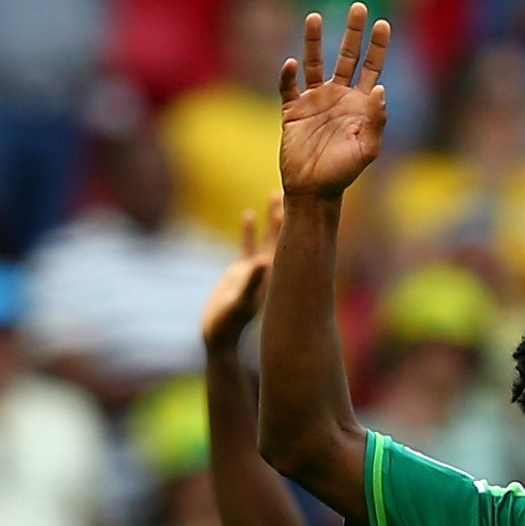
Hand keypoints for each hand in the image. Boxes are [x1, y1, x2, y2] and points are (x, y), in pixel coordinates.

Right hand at [201, 196, 284, 353]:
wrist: (219, 336)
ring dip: (271, 218)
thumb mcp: (239, 301)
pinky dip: (248, 230)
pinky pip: (246, 246)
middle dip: (287, 213)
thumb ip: (250, 283)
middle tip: (295, 189)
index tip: (306, 200)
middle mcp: (270, 270)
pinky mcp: (240, 272)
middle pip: (283, 235)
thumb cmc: (229, 322)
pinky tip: (248, 214)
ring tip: (275, 195)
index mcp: (275, 275)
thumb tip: (264, 262)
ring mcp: (256, 270)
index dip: (297, 222)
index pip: (290, 242)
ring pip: (267, 237)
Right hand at [277, 3, 391, 198]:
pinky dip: (287, 75)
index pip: (372, 68)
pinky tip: (291, 64)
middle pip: (348, 57)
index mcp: (360, 105)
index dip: (378, 47)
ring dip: (313, 41)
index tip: (382, 23)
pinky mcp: (292, 110)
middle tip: (359, 7)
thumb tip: (381, 90)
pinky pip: (288, 86)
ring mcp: (315, 101)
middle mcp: (339, 97)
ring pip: (314, 63)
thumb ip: (376, 120)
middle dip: (353, 33)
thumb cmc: (343, 173)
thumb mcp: (367, 150)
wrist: (313, 190)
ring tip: (314, 17)